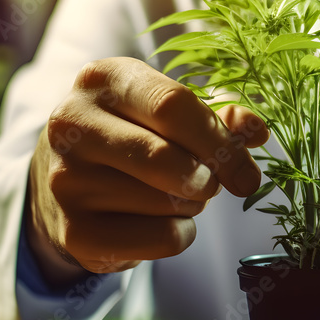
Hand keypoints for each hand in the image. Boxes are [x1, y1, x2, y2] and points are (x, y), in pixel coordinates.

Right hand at [27, 57, 268, 285]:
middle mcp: (74, 124)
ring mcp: (67, 179)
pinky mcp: (74, 231)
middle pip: (167, 158)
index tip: (245, 169)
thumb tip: (255, 131)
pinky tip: (161, 220)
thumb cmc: (133, 134)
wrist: (63, 180)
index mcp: (103, 80)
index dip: (219, 140)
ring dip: (193, 205)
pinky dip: (179, 234)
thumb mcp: (167, 111)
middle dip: (208, 178)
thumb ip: (217, 116)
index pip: (173, 105)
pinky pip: (161, 239)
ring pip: (168, 203)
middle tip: (213, 184)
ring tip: (175, 194)